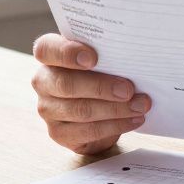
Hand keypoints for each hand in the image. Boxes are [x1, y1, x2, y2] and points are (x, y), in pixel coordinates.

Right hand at [31, 33, 151, 154]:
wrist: (99, 106)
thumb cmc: (100, 72)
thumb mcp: (101, 58)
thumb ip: (106, 53)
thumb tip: (132, 56)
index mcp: (49, 55)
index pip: (47, 49)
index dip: (67, 53)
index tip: (93, 58)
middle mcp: (43, 82)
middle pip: (66, 84)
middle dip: (101, 87)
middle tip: (129, 89)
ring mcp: (47, 109)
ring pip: (81, 110)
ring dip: (115, 109)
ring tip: (140, 105)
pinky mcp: (59, 133)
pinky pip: (88, 131)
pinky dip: (115, 126)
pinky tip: (133, 119)